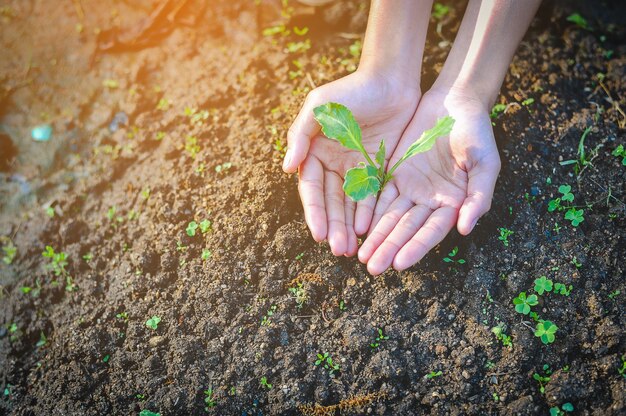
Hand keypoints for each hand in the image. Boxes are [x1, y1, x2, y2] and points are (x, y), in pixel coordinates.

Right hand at [283, 69, 419, 255]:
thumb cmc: (350, 91)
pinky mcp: (378, 169)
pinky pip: (373, 196)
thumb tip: (286, 169)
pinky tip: (368, 230)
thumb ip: (300, 136)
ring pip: (350, 205)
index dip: (314, 212)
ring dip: (349, 226)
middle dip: (333, 226)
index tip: (319, 233)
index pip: (312, 189)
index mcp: (314, 153)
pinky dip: (369, 213)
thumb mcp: (319, 108)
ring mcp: (356, 169)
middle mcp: (333, 164)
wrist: (390, 80)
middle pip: (331, 202)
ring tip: (350, 248)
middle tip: (338, 250)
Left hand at [358, 87, 500, 273]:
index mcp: (454, 203)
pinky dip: (370, 213)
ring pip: (391, 217)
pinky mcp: (395, 174)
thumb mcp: (485, 163)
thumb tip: (465, 229)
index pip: (431, 231)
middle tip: (372, 268)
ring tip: (362, 256)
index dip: (416, 248)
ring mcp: (411, 188)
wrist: (455, 103)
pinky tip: (358, 228)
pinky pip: (381, 197)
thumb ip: (478, 196)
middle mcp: (430, 201)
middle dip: (389, 248)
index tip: (399, 264)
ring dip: (377, 237)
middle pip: (407, 229)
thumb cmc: (477, 133)